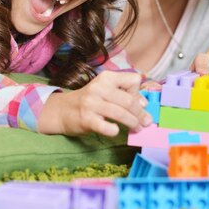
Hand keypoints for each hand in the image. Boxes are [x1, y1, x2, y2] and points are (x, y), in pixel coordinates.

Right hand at [38, 71, 152, 136]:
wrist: (63, 110)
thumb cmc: (91, 100)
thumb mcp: (107, 91)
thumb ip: (125, 94)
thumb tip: (144, 104)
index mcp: (107, 77)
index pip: (134, 80)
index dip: (139, 93)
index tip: (138, 103)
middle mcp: (99, 87)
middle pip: (129, 100)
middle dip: (140, 114)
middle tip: (145, 122)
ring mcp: (91, 103)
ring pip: (121, 113)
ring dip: (133, 123)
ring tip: (136, 128)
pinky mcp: (86, 119)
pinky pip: (106, 127)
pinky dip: (114, 130)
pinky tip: (115, 130)